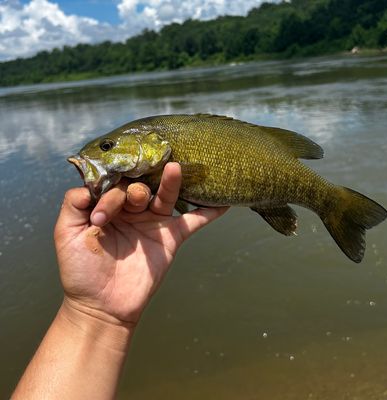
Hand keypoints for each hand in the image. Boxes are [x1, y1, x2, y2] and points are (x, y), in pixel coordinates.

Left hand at [54, 162, 227, 326]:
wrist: (102, 305)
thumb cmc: (81, 271)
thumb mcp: (67, 234)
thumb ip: (73, 205)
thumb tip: (89, 184)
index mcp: (109, 206)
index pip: (114, 186)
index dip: (109, 195)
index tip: (101, 219)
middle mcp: (132, 211)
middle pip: (142, 186)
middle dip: (137, 189)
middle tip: (136, 199)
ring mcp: (153, 223)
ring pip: (165, 197)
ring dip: (172, 182)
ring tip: (175, 168)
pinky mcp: (170, 239)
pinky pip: (192, 222)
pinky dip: (207, 213)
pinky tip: (221, 203)